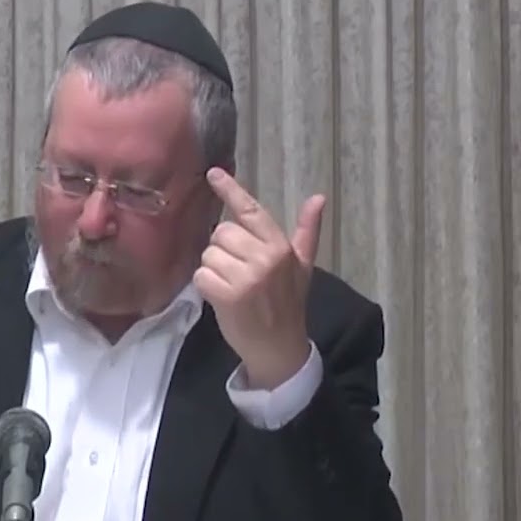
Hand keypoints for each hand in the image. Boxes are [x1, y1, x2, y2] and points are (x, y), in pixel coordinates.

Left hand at [194, 167, 324, 389]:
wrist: (280, 347)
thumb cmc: (288, 304)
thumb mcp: (302, 266)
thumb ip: (307, 231)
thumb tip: (318, 198)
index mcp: (280, 247)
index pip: (251, 211)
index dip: (230, 190)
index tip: (213, 173)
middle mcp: (264, 258)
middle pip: (221, 233)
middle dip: (222, 250)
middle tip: (235, 271)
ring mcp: (246, 277)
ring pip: (209, 254)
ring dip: (213, 269)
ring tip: (230, 286)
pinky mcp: (228, 296)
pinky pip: (201, 275)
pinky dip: (205, 286)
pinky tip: (220, 297)